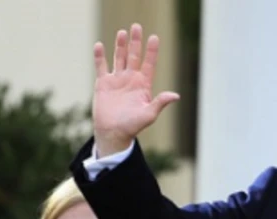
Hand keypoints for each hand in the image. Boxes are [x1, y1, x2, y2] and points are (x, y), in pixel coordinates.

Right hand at [92, 23, 180, 155]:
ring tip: (122, 32)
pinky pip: (101, 66)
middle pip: (133, 56)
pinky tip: (100, 46)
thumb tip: (176, 95)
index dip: (152, 51)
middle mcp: (130, 79)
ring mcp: (117, 80)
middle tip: (137, 26)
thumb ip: (160, 103)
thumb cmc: (133, 126)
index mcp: (143, 85)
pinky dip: (100, 56)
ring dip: (120, 45)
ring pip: (119, 58)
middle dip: (135, 42)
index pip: (149, 64)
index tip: (154, 37)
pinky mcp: (103, 83)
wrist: (113, 133)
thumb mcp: (149, 115)